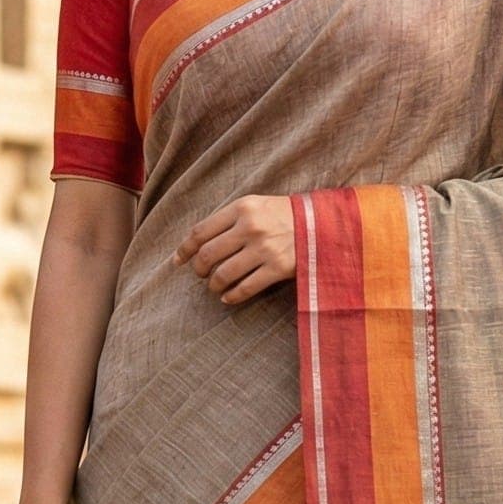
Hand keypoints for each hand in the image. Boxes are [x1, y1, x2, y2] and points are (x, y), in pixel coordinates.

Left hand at [174, 194, 294, 305]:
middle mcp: (250, 227)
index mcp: (242, 208)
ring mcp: (264, 248)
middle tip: (201, 275)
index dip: (185, 249)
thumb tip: (200, 241)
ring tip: (215, 287)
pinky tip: (228, 298)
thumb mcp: (257, 205)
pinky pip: (245, 288)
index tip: (178, 260)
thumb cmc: (286, 214)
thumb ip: (230, 218)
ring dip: (214, 285)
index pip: (201, 231)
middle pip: (208, 254)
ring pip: (224, 274)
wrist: (324, 223)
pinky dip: (232, 296)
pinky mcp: (278, 268)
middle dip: (199, 269)